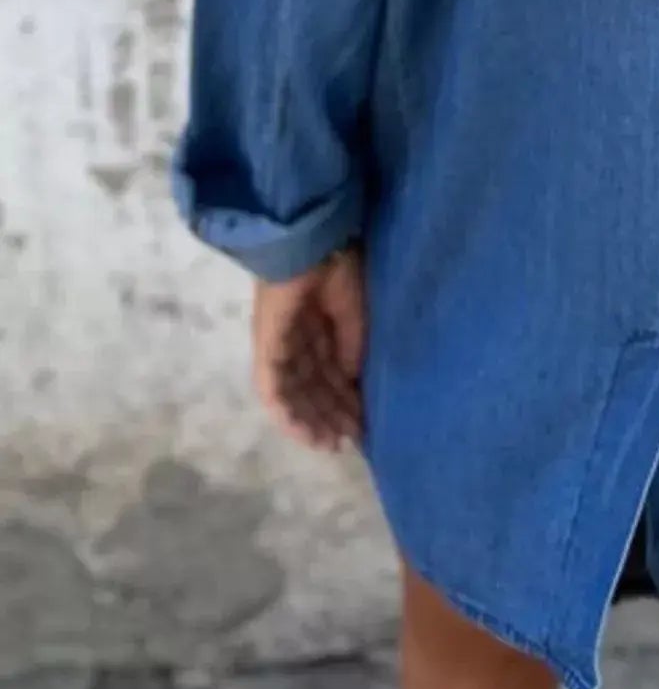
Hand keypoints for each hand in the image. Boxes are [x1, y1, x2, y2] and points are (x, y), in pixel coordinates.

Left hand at [252, 244, 364, 450]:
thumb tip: (351, 384)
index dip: (344, 397)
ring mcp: (277, 344)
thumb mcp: (354, 315)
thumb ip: (351, 349)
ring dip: (309, 419)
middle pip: (310, 385)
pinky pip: (272, 387)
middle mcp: (294, 338)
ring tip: (328, 443)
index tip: (362, 422)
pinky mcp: (266, 347)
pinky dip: (286, 412)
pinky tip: (303, 433)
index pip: (328, 370)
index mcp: (317, 324)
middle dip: (328, 413)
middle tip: (347, 440)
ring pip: (292, 392)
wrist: (313, 245)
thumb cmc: (338, 271)